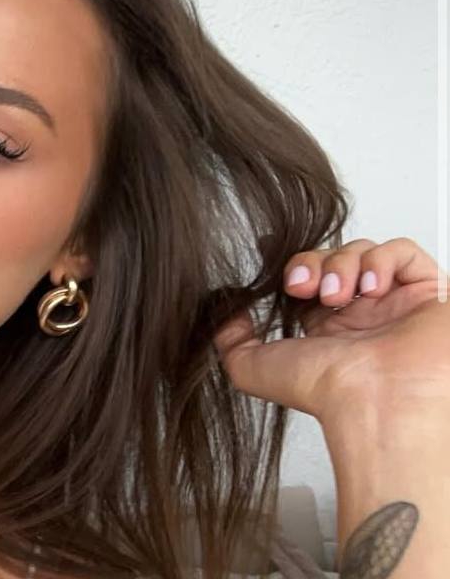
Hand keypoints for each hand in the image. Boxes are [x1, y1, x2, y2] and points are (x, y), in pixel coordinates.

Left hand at [213, 237, 449, 426]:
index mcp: (330, 329)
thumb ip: (231, 341)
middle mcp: (366, 316)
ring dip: (342, 263)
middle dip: (313, 263)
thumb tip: (225, 314)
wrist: (377, 403)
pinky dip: (381, 260)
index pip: (310, 277)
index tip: (266, 254)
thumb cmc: (328, 393)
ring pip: (365, 252)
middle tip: (301, 286)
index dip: (293, 264)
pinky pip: (405, 253)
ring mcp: (399, 304)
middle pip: (333, 260)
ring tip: (338, 294)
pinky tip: (369, 286)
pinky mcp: (431, 294)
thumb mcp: (254, 368)